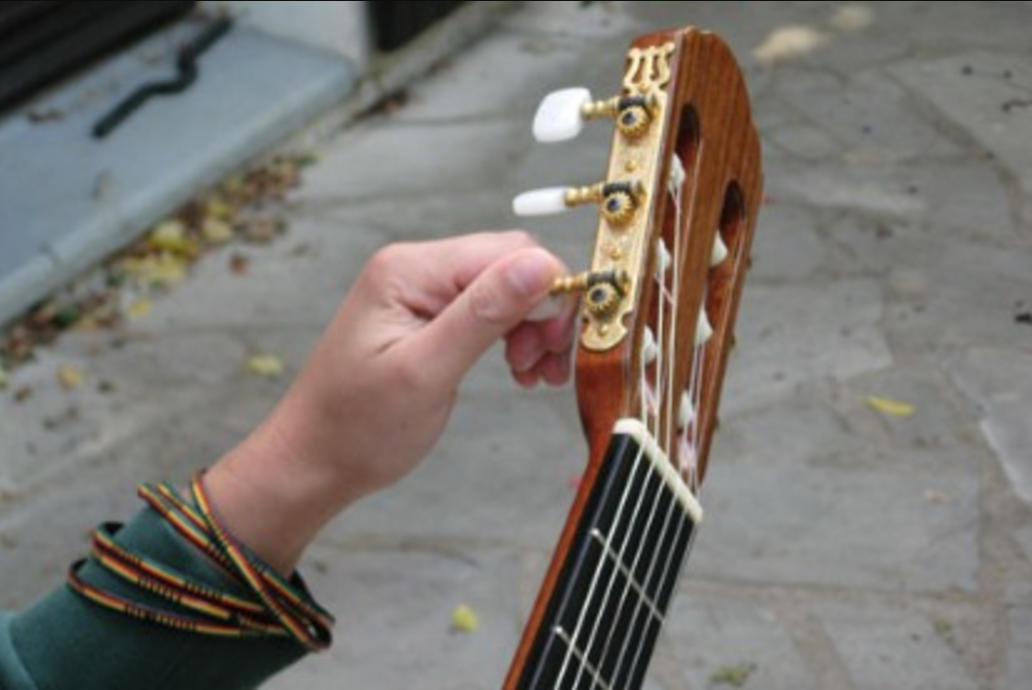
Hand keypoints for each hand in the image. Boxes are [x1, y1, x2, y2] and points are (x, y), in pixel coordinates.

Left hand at [203, 231, 575, 572]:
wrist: (315, 461)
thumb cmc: (357, 427)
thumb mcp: (426, 372)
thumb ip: (483, 315)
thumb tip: (542, 266)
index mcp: (410, 271)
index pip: (507, 252)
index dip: (548, 292)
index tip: (560, 345)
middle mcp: (416, 269)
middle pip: (511, 265)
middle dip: (543, 313)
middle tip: (546, 367)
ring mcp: (422, 291)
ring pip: (506, 288)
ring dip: (532, 328)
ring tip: (533, 374)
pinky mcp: (429, 316)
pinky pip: (488, 309)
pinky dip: (513, 336)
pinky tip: (519, 369)